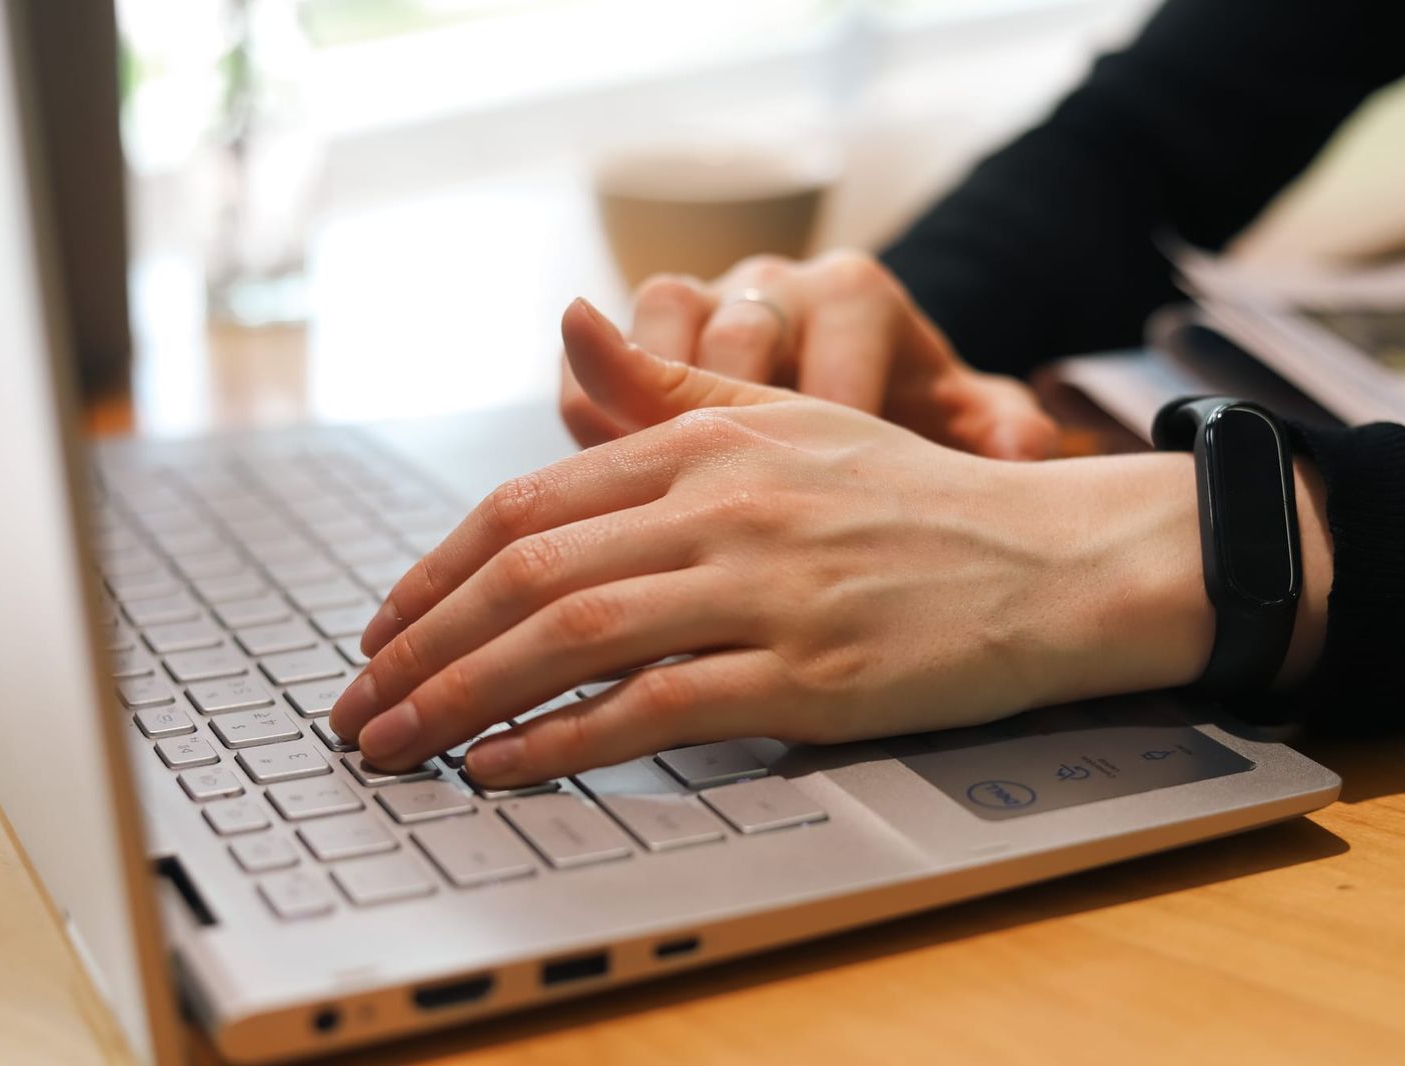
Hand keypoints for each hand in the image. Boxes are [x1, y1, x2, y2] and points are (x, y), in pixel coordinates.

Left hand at [330, 298, 1230, 785]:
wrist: (1048, 562)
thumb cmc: (909, 501)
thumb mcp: (787, 423)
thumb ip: (671, 392)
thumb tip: (570, 326)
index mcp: (708, 444)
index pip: (527, 504)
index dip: (433, 574)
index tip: (382, 631)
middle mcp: (725, 505)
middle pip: (529, 573)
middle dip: (419, 647)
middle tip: (356, 707)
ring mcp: (766, 589)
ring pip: (574, 637)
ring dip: (462, 698)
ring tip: (395, 747)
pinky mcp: (809, 675)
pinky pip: (656, 711)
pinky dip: (562, 743)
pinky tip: (502, 769)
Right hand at [559, 249, 1059, 459]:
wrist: (850, 419)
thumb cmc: (908, 434)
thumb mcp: (965, 433)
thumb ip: (1003, 435)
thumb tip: (1026, 443)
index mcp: (855, 292)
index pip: (837, 326)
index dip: (835, 407)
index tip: (842, 492)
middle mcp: (774, 282)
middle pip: (739, 322)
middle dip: (737, 412)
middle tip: (734, 505)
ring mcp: (701, 303)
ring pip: (656, 327)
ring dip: (649, 407)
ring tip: (653, 495)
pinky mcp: (638, 348)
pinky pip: (595, 363)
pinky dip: (594, 419)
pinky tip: (602, 493)